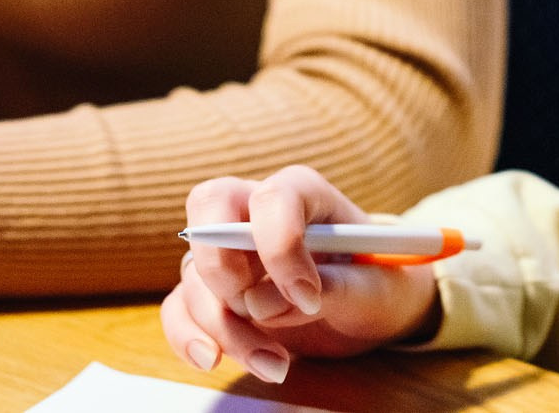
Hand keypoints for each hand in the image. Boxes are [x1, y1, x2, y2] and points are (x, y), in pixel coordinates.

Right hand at [161, 166, 441, 384]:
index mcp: (304, 194)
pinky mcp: (215, 293)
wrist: (373, 309)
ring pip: (195, 271)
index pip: (274, 197)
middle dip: (224, 266)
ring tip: (276, 365)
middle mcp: (256, 211)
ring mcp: (230, 251)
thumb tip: (261, 304)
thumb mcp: (376, 288)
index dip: (280, 244)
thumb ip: (332, 289)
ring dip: (223, 325)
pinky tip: (213, 360)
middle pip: (208, 208)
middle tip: (257, 311)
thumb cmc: (379, 283)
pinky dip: (188, 336)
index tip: (307, 297)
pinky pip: (179, 307)